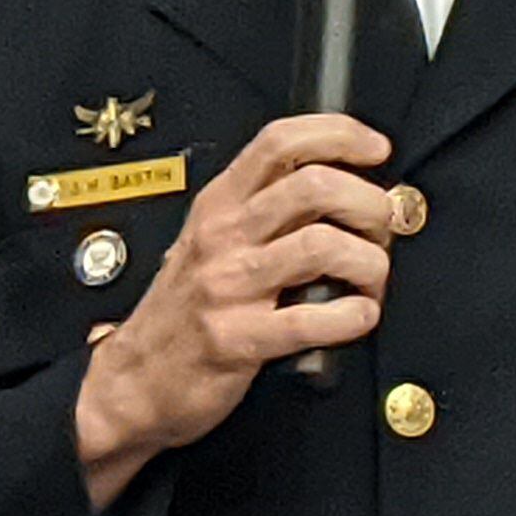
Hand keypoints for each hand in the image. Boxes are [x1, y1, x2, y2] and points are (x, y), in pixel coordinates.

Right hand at [72, 115, 397, 506]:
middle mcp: (222, 238)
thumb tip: (346, 193)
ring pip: (323, 245)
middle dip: (370, 204)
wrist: (133, 381)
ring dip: (370, 262)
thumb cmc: (182, 314)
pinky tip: (357, 316)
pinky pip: (315, 319)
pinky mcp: (238, 338)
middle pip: (314, 185)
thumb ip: (265, 215)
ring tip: (370, 280)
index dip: (340, 135)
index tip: (376, 150)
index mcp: (217, 206)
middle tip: (381, 229)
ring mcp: (228, 287)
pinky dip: (356, 316)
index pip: (280, 142)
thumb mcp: (209, 244)